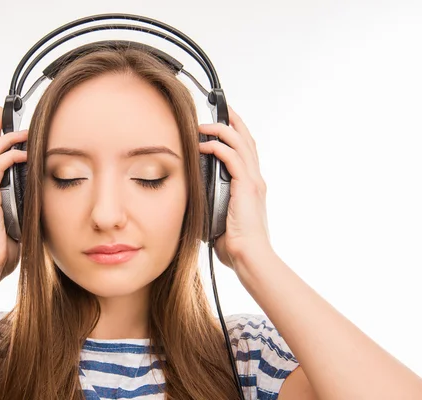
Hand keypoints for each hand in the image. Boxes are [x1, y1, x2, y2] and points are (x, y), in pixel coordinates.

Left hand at [198, 105, 271, 271]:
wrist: (248, 256)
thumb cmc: (233, 244)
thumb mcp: (217, 217)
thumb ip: (209, 203)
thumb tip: (191, 199)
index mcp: (250, 186)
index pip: (245, 151)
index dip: (235, 133)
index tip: (221, 122)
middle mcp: (255, 179)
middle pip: (246, 140)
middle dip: (232, 121)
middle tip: (218, 108)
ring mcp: (253, 181)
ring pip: (240, 143)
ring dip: (221, 129)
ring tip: (203, 124)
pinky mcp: (246, 186)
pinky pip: (232, 158)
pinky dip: (217, 146)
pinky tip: (202, 144)